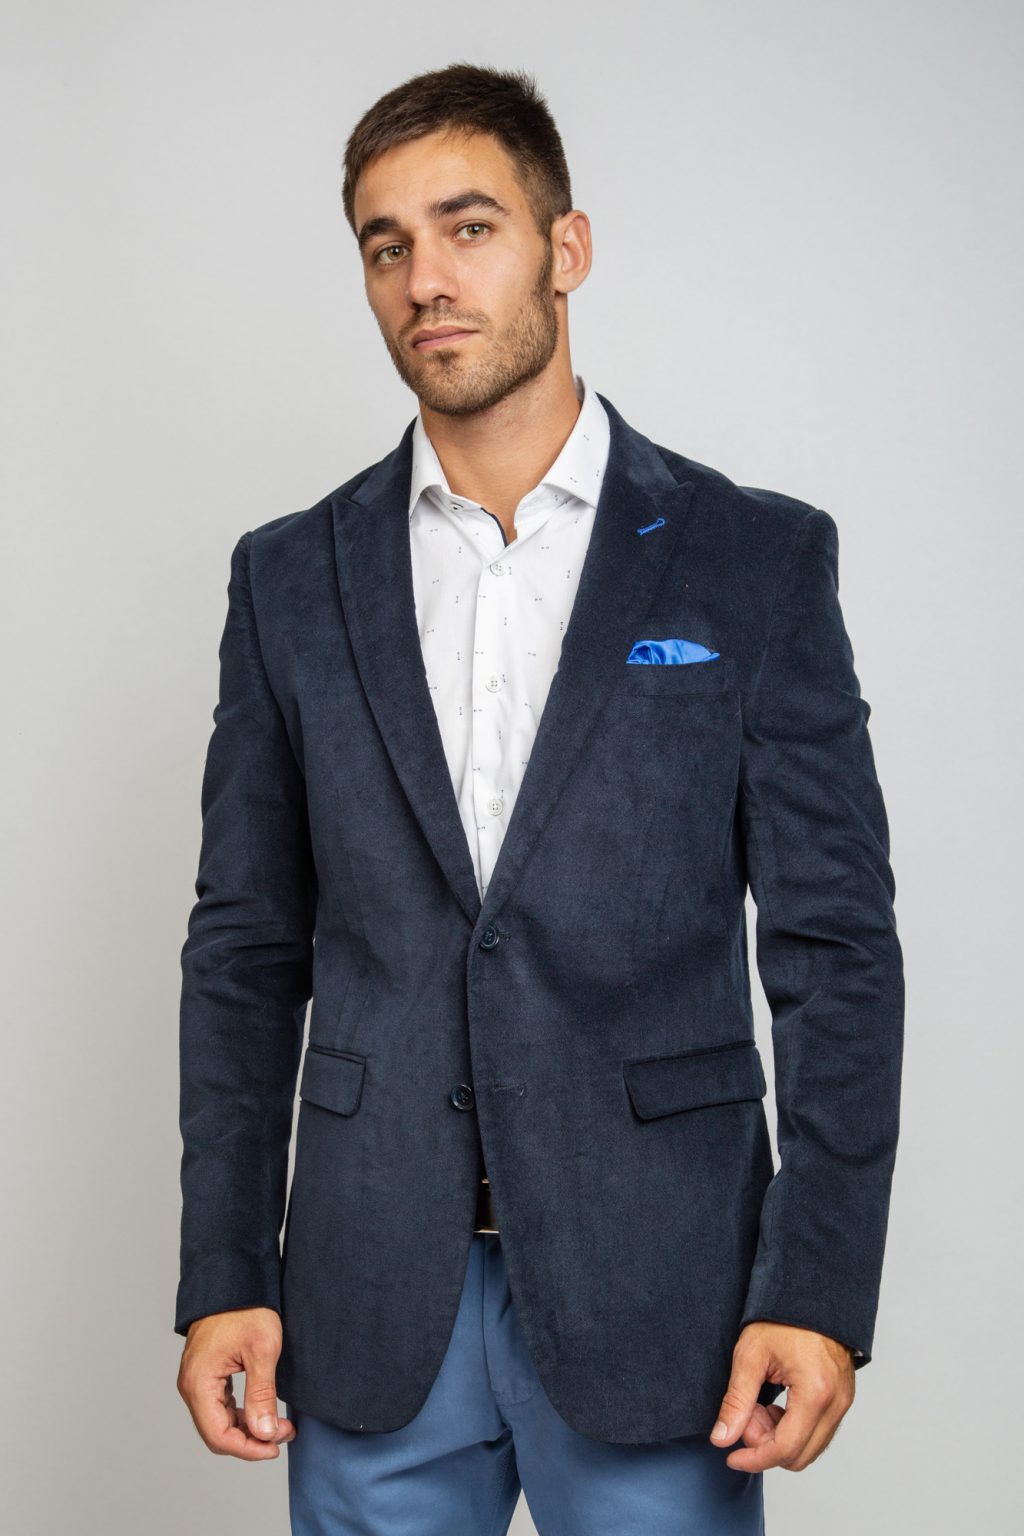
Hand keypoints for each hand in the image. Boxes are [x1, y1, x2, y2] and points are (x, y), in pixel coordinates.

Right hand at [177, 1306, 296, 1459]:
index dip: (248, 1449)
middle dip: (251, 1440)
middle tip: (284, 1433)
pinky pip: (219, 1407)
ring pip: (219, 1422)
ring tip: (280, 1425)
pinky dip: (241, 1415)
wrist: (234, 1280)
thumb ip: (262, 1395)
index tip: (276, 1446)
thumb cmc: (246, 1309)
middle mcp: (191, 1386)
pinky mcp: (205, 1375)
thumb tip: (264, 1434)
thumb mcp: (262, 1350)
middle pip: (217, 1433)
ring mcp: (196, 1381)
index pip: (218, 1436)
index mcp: (199, 1383)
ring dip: (248, 1429)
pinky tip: (263, 1412)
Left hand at [709, 1321, 855, 1471]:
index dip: (754, 1459)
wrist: (812, 1294)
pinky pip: (818, 1433)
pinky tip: (774, 1404)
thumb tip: (722, 1438)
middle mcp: (836, 1404)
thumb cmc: (782, 1318)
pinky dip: (793, 1429)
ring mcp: (844, 1403)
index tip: (731, 1456)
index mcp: (815, 1392)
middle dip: (766, 1445)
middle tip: (747, 1413)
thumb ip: (736, 1401)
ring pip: (809, 1448)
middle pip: (799, 1456)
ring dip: (779, 1437)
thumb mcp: (750, 1355)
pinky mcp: (843, 1399)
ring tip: (759, 1403)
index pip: (785, 1449)